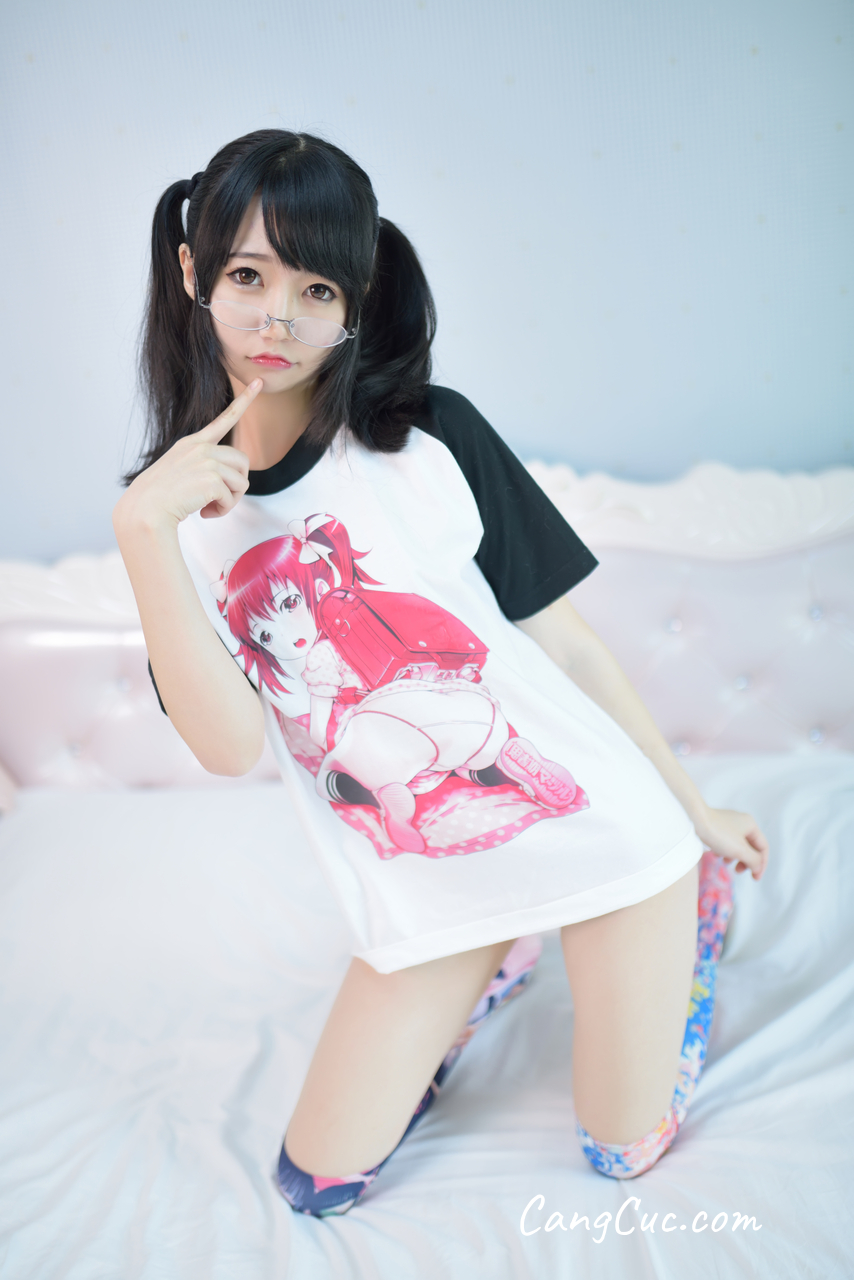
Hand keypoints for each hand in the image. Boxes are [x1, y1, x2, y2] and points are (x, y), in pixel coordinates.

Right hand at [114, 380, 261, 535]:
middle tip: (219, 499)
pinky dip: (223, 510)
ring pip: (242, 482)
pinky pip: (232, 498)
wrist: (145, 511)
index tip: (258, 382)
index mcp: (193, 443)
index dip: (244, 401)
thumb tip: (232, 479)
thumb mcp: (180, 471)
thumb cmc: (161, 497)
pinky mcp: (211, 479)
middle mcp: (201, 447)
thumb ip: (204, 467)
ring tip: (210, 507)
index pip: (224, 419)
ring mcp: (206, 461)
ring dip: (230, 500)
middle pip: (243, 462)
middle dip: (237, 484)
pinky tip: (205, 513)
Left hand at [692, 806, 768, 879]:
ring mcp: (728, 823)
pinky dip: (724, 850)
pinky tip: (716, 854)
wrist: (693, 819)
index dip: (762, 864)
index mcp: (751, 825)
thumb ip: (754, 861)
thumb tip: (757, 868)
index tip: (755, 878)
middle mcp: (741, 822)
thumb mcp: (740, 850)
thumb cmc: (719, 833)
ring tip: (725, 863)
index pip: (763, 847)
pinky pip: (725, 842)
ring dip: (734, 857)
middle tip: (738, 872)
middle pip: (750, 847)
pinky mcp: (715, 826)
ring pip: (737, 845)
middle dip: (746, 861)